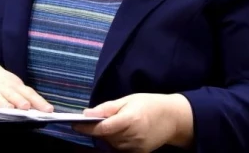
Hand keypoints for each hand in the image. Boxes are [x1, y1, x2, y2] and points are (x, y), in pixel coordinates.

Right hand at [0, 58, 52, 111]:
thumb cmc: (1, 82)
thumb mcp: (14, 85)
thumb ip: (26, 97)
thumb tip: (43, 110)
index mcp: (15, 84)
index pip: (29, 93)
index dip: (38, 101)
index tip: (48, 110)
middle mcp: (4, 87)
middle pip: (13, 94)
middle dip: (20, 100)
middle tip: (26, 106)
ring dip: (3, 104)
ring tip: (10, 110)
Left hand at [73, 93, 192, 151]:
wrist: (173, 118)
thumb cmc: (150, 104)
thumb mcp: (128, 100)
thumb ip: (107, 108)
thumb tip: (86, 113)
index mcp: (130, 120)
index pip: (103, 128)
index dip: (86, 127)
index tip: (75, 124)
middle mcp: (132, 136)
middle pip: (105, 137)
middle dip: (98, 129)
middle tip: (98, 119)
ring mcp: (136, 147)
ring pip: (111, 144)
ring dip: (108, 135)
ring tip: (117, 123)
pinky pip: (120, 149)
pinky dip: (116, 141)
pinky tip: (123, 132)